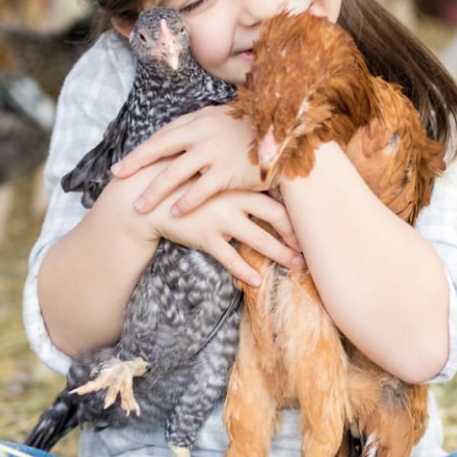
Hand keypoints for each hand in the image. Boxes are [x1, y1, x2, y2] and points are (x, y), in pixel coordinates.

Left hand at [112, 105, 267, 217]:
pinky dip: (187, 201)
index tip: (122, 166)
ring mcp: (214, 152)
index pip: (162, 136)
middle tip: (118, 180)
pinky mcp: (229, 171)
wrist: (287, 133)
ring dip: (155, 191)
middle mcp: (202, 133)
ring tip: (139, 207)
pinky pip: (202, 189)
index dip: (141, 152)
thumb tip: (180, 134)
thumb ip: (202, 126)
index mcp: (200, 120)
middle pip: (161, 150)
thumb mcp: (225, 118)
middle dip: (137, 166)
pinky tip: (174, 212)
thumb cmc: (256, 129)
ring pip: (176, 173)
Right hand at [139, 185, 302, 288]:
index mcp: (238, 181)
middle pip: (276, 217)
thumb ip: (232, 176)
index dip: (296, 211)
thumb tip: (256, 179)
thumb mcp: (207, 174)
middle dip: (295, 234)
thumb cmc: (179, 184)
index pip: (276, 194)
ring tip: (295, 266)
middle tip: (309, 248)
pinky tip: (257, 281)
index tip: (310, 222)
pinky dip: (245, 272)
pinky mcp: (206, 236)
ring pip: (260, 239)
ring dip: (280, 254)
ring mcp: (221, 218)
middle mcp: (235, 198)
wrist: (145, 197)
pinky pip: (231, 259)